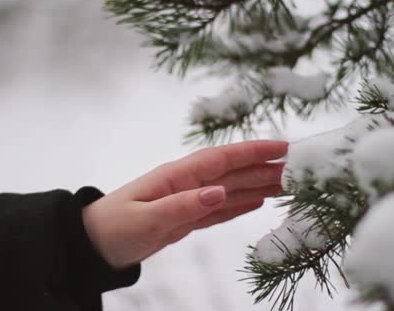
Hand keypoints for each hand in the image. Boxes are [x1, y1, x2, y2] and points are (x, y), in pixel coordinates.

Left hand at [81, 140, 287, 269]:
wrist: (93, 246)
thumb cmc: (114, 228)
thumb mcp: (147, 218)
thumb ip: (184, 205)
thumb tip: (221, 191)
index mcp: (177, 176)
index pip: (222, 159)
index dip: (253, 150)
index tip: (283, 147)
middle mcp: (187, 184)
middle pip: (233, 172)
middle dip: (264, 168)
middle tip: (299, 170)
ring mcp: (188, 200)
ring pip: (230, 190)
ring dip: (258, 185)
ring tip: (288, 185)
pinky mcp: (186, 218)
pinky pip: (220, 209)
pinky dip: (240, 205)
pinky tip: (258, 201)